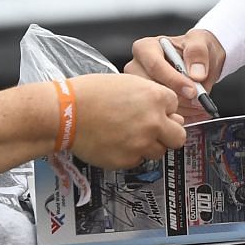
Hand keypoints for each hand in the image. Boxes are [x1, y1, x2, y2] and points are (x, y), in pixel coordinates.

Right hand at [65, 74, 187, 168]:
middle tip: (155, 131)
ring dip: (149, 145)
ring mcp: (141, 143)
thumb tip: (161, 109)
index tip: (156, 112)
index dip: (164, 109)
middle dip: (169, 133)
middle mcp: (153, 121)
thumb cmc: (88, 94)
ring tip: (129, 136)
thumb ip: (148, 96)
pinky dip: (131, 154)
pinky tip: (117, 142)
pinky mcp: (127, 160)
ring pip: (160, 151)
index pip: (176, 106)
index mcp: (154, 97)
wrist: (65, 114)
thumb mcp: (125, 83)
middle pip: (179, 135)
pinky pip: (139, 160)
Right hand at [127, 29, 225, 123]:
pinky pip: (162, 116)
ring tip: (199, 104)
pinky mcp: (147, 104)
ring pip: (156, 105)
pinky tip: (195, 110)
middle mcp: (137, 68)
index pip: (154, 66)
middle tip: (198, 100)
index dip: (174, 80)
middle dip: (177, 98)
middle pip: (151, 89)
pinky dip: (182, 116)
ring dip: (182, 109)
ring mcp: (140, 89)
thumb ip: (198, 53)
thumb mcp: (200, 41)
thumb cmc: (194, 48)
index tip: (192, 90)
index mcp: (146, 48)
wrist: (200, 61)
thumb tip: (196, 74)